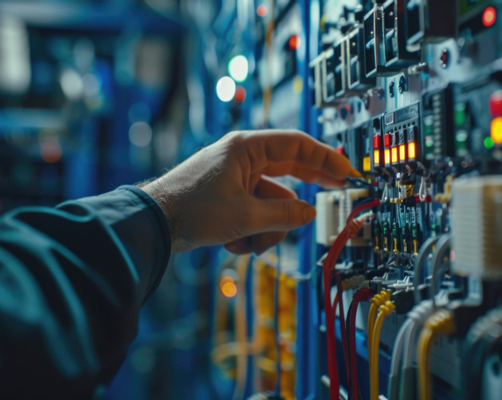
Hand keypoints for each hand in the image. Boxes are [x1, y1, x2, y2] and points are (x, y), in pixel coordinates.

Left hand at [142, 130, 359, 253]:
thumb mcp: (245, 216)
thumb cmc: (191, 209)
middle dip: (306, 191)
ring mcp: (236, 179)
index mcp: (247, 149)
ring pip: (271, 204)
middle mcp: (243, 159)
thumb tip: (310, 214)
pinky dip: (250, 233)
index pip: (297, 145)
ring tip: (249, 243)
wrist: (152, 224)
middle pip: (289, 171)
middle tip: (337, 191)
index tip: (346, 171)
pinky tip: (232, 244)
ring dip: (266, 230)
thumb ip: (285, 215)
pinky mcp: (229, 198)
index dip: (326, 158)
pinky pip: (254, 214)